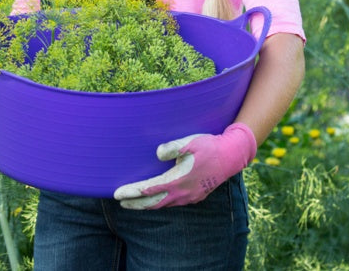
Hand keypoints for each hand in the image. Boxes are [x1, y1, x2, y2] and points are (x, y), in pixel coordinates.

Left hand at [112, 122, 255, 209]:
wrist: (231, 156)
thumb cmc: (209, 147)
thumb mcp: (189, 142)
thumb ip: (172, 148)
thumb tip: (157, 154)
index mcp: (177, 181)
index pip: (148, 190)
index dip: (132, 192)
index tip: (117, 193)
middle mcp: (182, 193)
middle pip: (153, 203)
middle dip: (135, 203)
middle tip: (120, 202)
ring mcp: (189, 197)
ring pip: (163, 205)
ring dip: (146, 205)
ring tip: (134, 203)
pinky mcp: (195, 196)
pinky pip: (172, 203)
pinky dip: (160, 203)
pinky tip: (156, 199)